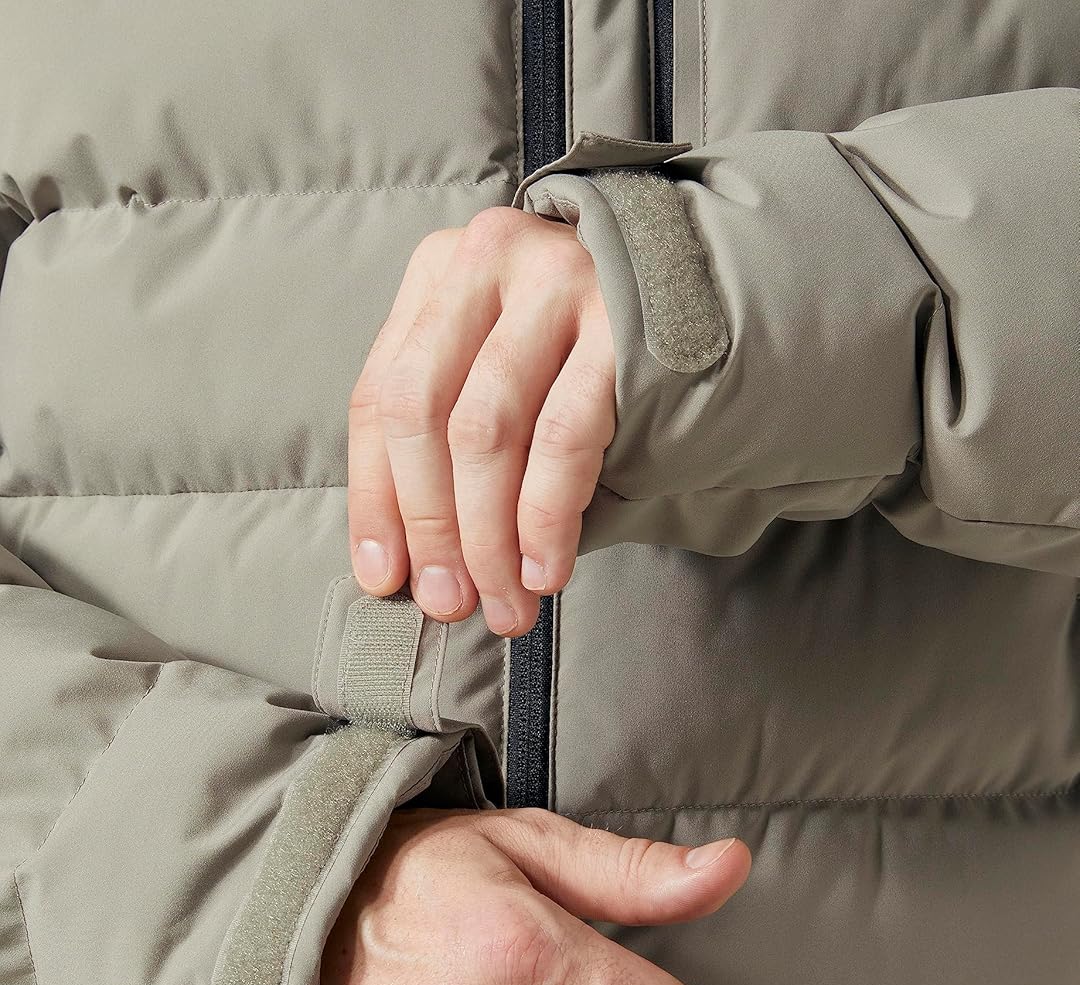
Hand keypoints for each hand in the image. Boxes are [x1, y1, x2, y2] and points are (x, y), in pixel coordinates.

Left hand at [346, 208, 614, 637]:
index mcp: (442, 272)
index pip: (381, 397)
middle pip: (423, 412)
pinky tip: (544, 570)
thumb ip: (446, 446)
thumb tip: (400, 568)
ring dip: (488, 537)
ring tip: (503, 604)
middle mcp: (490, 259)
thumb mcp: (501, 377)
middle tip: (447, 603)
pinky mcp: (621, 322)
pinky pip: (563, 438)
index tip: (384, 578)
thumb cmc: (592, 360)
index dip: (375, 499)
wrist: (721, 305)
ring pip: (487, 431)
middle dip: (430, 525)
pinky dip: (545, 517)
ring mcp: (557, 280)